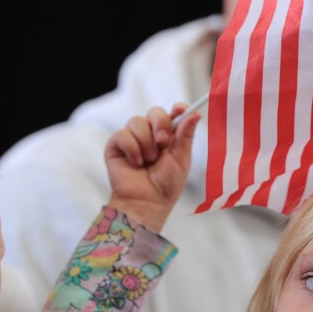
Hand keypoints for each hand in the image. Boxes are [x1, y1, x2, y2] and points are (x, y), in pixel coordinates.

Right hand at [104, 103, 199, 230]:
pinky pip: (122, 134)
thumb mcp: (181, 159)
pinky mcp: (116, 145)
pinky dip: (131, 148)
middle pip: (154, 112)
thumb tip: (195, 114)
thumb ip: (186, 136)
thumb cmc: (166, 185)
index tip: (179, 109)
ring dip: (145, 142)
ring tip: (148, 161)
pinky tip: (135, 163)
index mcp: (169, 137)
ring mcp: (132, 139)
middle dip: (159, 124)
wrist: (146, 202)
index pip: (173, 114)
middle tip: (162, 142)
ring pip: (137, 121)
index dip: (177, 109)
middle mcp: (150, 135)